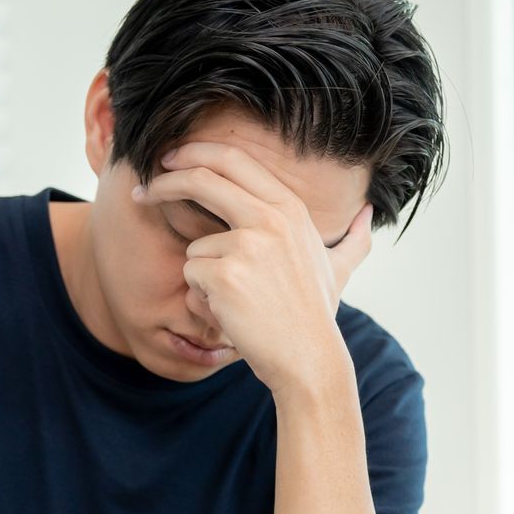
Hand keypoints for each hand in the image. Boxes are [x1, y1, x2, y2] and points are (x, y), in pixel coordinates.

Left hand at [132, 141, 372, 394]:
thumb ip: (354, 238)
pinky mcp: (224, 274)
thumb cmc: (316, 317)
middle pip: (203, 179)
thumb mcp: (340, 269)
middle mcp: (270, 218)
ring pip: (196, 246)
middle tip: (144, 190)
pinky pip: (192, 276)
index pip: (234, 160)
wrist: (308, 359)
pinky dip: (203, 299)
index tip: (173, 160)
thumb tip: (369, 213)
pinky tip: (231, 314)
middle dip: (166, 180)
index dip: (197, 154)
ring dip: (205, 276)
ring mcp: (246, 245)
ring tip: (239, 302)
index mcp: (291, 209)